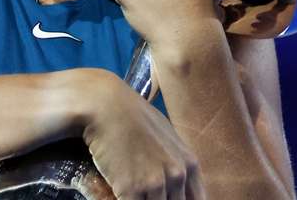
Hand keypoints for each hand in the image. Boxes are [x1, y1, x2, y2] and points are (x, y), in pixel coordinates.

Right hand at [81, 69, 205, 199]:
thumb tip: (179, 181)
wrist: (106, 106)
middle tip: (146, 194)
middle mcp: (177, 175)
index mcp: (189, 164)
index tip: (168, 197)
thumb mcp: (167, 136)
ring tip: (133, 193)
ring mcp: (154, 183)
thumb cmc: (133, 116)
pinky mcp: (131, 189)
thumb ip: (177, 161)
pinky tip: (121, 194)